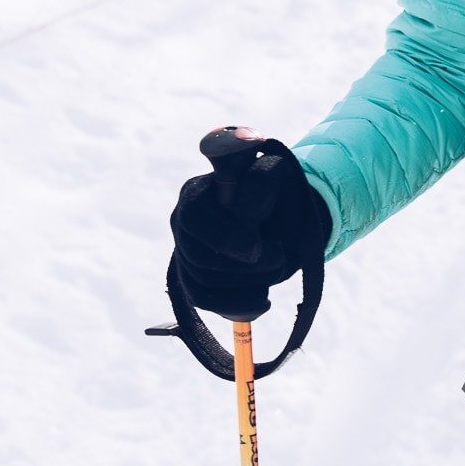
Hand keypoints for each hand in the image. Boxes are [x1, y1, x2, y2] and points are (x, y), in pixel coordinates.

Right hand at [169, 147, 331, 320]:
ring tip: (276, 266)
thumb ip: (260, 175)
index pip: (194, 218)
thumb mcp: (277, 177)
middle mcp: (182, 222)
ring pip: (203, 283)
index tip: (257, 247)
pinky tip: (262, 297)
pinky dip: (238, 304)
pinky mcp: (194, 279)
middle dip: (245, 265)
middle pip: (198, 257)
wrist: (282, 220)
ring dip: (247, 282)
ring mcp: (185, 252)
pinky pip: (208, 302)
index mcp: (196, 192)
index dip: (225, 237)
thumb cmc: (276, 193)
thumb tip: (245, 161)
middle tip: (278, 256)